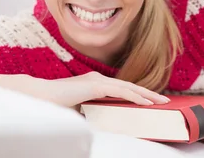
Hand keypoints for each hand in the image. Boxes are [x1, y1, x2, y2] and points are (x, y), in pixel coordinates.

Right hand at [37, 72, 169, 107]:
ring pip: (128, 88)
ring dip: (147, 95)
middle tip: (165, 101)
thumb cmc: (55, 105)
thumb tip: (105, 124)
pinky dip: (135, 97)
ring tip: (161, 102)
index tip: (152, 101)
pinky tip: (146, 103)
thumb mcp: (80, 111)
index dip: (139, 95)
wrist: (38, 98)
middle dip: (149, 94)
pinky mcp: (95, 85)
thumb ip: (92, 113)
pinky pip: (120, 91)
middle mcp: (98, 79)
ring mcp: (97, 80)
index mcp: (95, 84)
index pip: (122, 89)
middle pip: (130, 86)